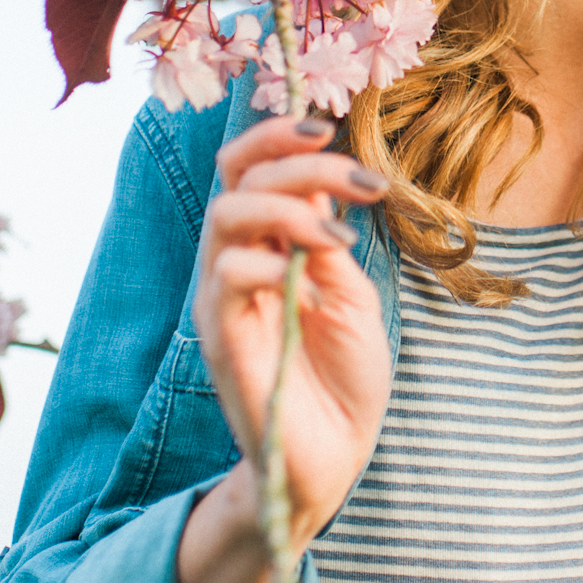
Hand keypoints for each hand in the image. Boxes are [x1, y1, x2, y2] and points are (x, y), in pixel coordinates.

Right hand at [179, 116, 390, 582]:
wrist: (336, 455)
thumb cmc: (345, 374)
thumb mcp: (351, 292)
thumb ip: (326, 238)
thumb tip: (319, 179)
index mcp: (270, 243)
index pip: (251, 166)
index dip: (280, 135)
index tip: (329, 127)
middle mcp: (236, 260)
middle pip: (237, 177)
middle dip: (299, 161)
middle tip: (362, 180)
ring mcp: (223, 297)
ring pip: (226, 215)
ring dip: (289, 208)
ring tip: (337, 237)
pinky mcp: (220, 336)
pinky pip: (226, 275)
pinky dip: (272, 263)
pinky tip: (309, 285)